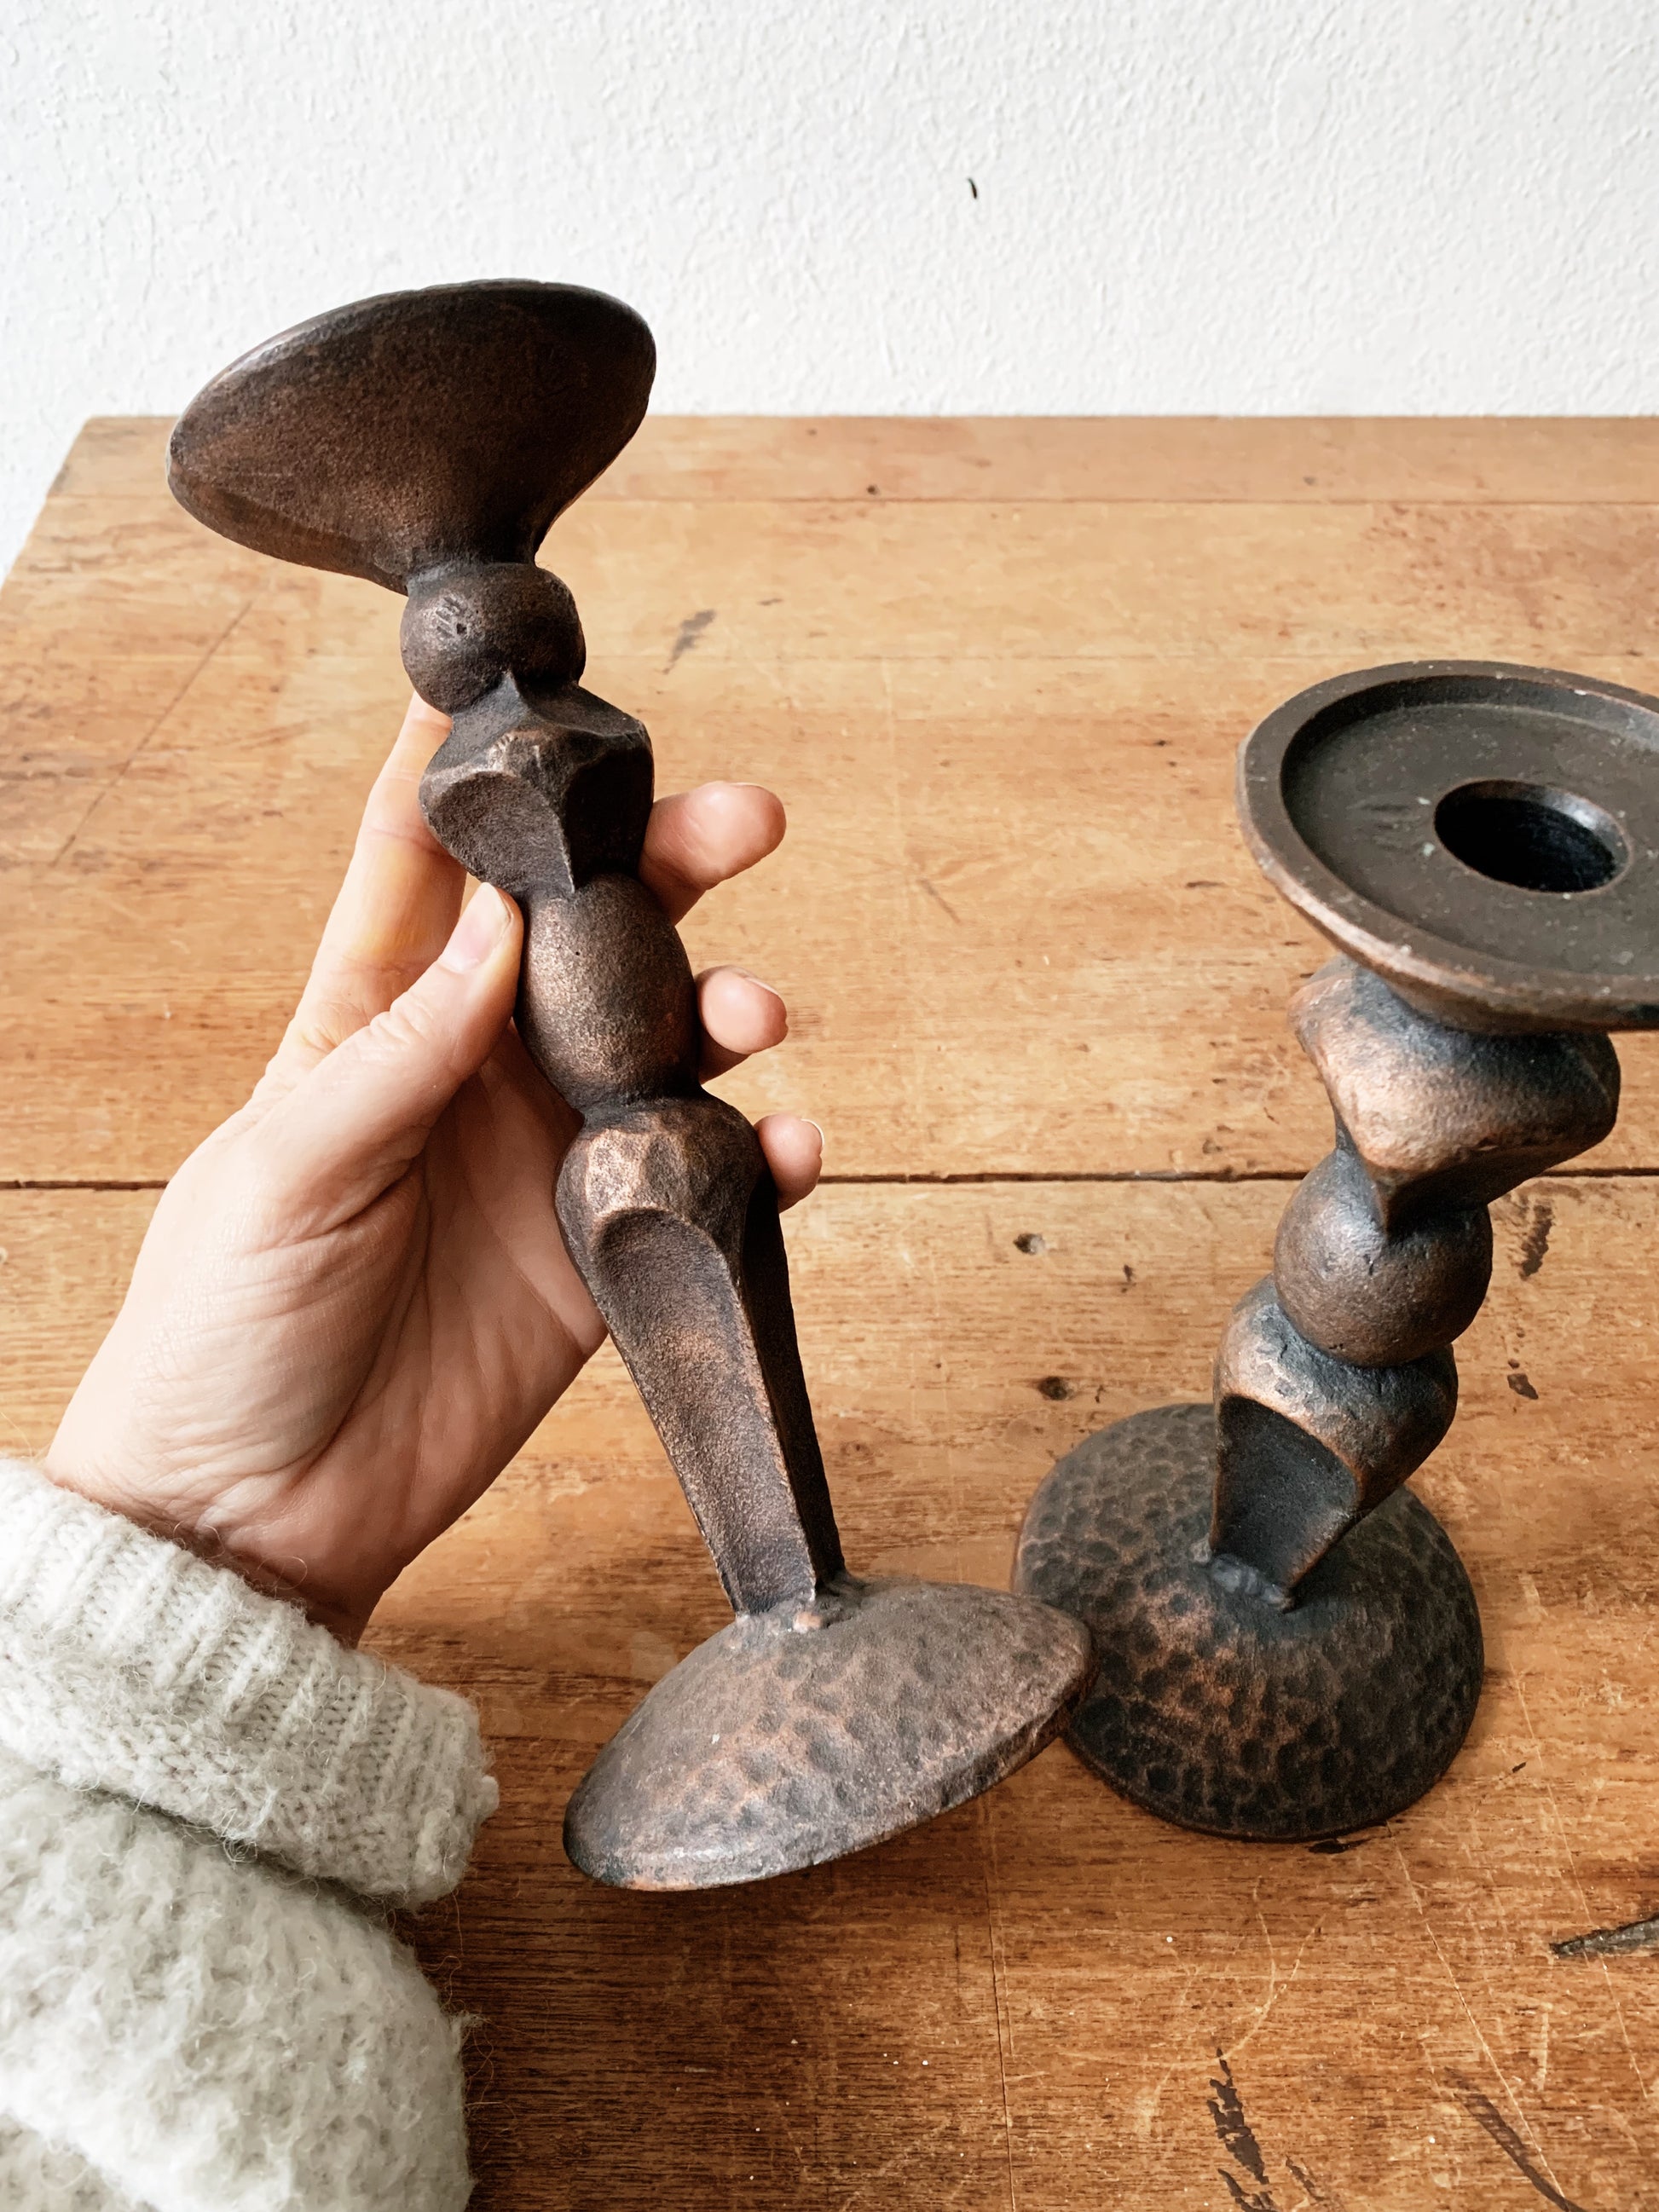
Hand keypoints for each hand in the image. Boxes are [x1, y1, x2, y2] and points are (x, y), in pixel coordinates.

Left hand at [45, 698, 821, 1640]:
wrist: (255, 1514)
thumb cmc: (222, 1329)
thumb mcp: (285, 1169)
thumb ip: (398, 1050)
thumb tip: (493, 921)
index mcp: (368, 1024)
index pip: (424, 867)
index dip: (477, 774)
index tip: (535, 686)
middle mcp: (470, 1073)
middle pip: (582, 935)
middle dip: (661, 865)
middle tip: (739, 818)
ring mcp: (543, 1161)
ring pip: (661, 1044)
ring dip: (723, 1004)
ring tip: (754, 1008)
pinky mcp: (601, 1256)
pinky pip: (700, 1182)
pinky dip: (756, 1157)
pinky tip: (783, 1145)